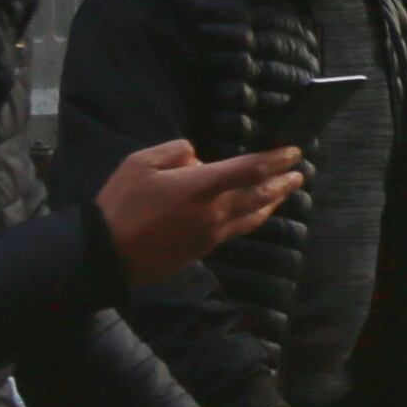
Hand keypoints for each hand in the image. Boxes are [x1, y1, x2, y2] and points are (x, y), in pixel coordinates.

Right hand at [95, 138, 300, 284]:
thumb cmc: (120, 205)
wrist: (107, 255)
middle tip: (299, 173)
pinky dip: (251, 218)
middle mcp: (212, 212)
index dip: (275, 160)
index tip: (294, 152)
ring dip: (271, 203)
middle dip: (282, 183)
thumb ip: (174, 152)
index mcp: (199, 186)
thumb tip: (197, 157)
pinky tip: (253, 214)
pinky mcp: (203, 250)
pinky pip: (236, 230)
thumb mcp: (140, 162)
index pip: (249, 170)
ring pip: (251, 217)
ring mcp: (210, 234)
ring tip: (285, 193)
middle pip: (259, 196)